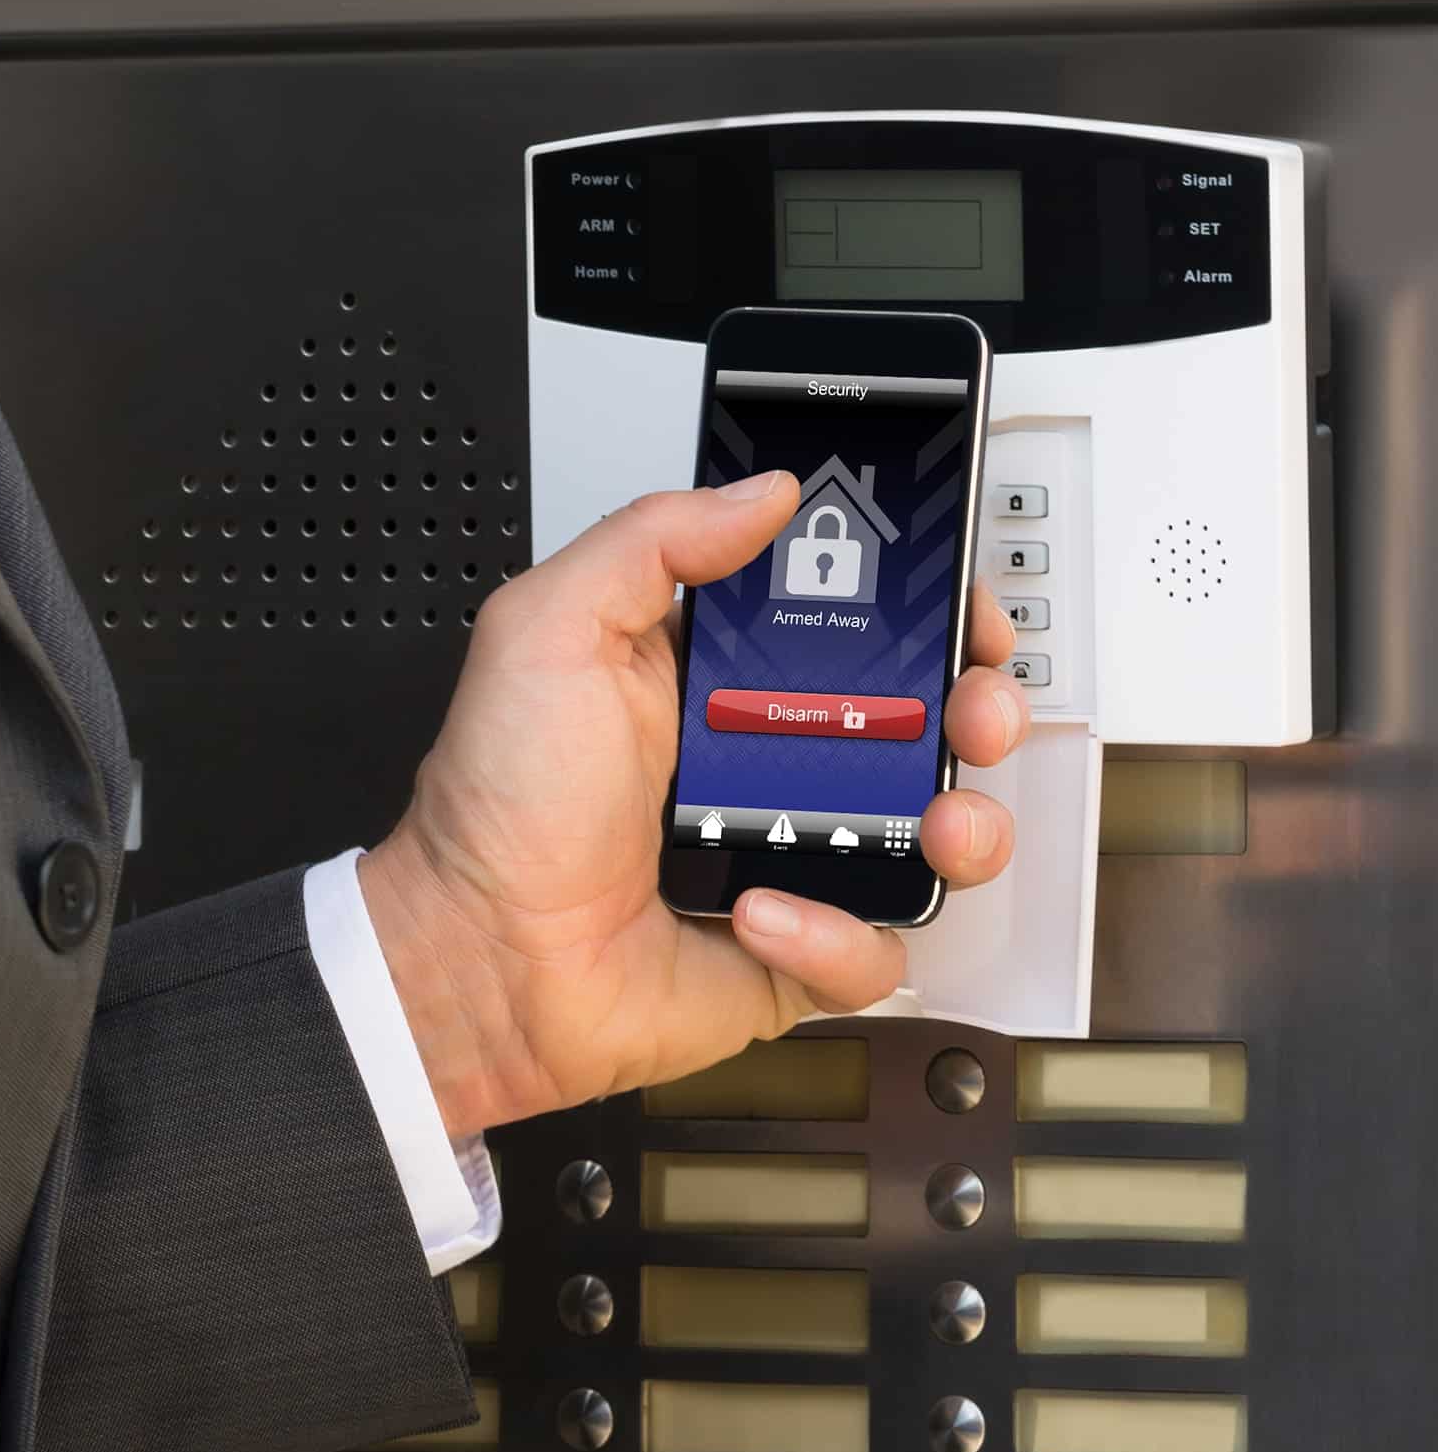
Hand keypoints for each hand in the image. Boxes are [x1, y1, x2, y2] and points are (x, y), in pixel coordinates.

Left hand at [356, 469, 1027, 1133]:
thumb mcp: (553, 628)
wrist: (477, 959)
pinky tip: (762, 911)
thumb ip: (653, 540)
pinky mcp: (797, 951)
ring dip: (960, 826)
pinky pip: (873, 946)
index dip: (918, 608)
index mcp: (715, 675)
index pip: (849, 620)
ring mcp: (791, 854)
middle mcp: (766, 759)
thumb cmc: (497, 799)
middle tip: (973, 712)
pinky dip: (835, 934)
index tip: (956, 603)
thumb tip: (762, 491)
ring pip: (932, 836)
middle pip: (920, 720)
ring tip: (933, 825)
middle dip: (975, 708)